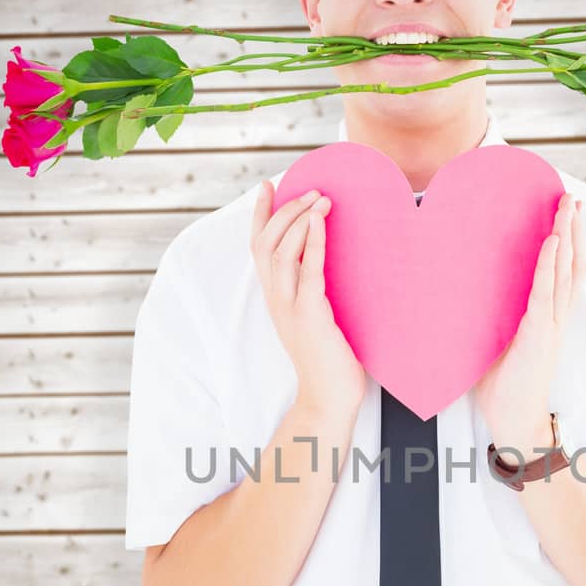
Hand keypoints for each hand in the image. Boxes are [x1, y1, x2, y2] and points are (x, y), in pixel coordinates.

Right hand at [251, 180, 365, 417]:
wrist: (328, 398)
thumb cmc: (328, 360)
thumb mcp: (315, 317)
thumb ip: (311, 291)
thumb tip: (323, 261)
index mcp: (274, 298)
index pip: (257, 248)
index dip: (260, 215)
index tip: (268, 186)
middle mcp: (275, 299)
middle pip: (265, 243)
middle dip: (284, 210)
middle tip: (309, 189)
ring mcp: (289, 307)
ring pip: (281, 251)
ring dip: (299, 219)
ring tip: (320, 198)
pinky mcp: (309, 315)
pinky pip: (308, 270)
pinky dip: (313, 241)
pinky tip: (320, 221)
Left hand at [474, 191, 584, 449]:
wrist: (514, 422)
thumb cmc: (503, 388)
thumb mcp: (495, 344)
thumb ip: (490, 320)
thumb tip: (463, 299)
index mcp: (547, 319)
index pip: (562, 274)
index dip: (567, 244)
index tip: (566, 215)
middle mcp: (555, 318)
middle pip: (572, 265)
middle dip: (573, 230)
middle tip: (573, 198)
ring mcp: (551, 325)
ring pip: (566, 272)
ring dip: (567, 237)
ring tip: (568, 207)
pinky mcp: (540, 334)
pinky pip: (547, 293)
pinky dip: (551, 265)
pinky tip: (553, 241)